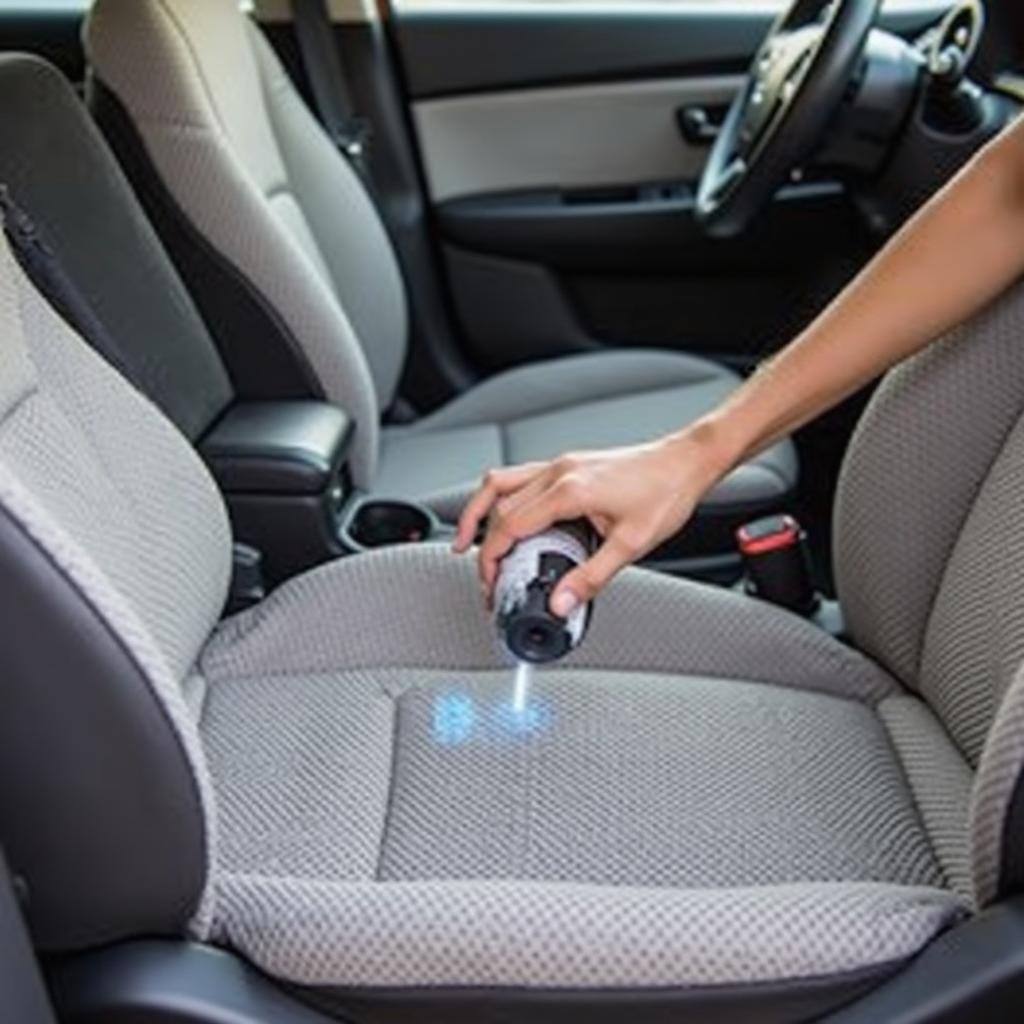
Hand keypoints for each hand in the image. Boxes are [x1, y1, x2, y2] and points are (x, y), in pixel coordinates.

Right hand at [453, 429, 731, 614]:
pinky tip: (508, 517)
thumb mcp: (631, 545)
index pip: (509, 526)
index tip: (491, 584)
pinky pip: (520, 478)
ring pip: (500, 483)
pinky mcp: (568, 464)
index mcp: (569, 491)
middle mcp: (558, 472)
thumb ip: (591, 577)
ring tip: (469, 540)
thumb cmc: (665, 493)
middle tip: (484, 576)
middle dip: (481, 543)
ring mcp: (561, 464)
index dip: (492, 559)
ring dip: (479, 512)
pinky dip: (503, 499)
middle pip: (496, 506)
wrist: (687, 462)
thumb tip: (561, 602)